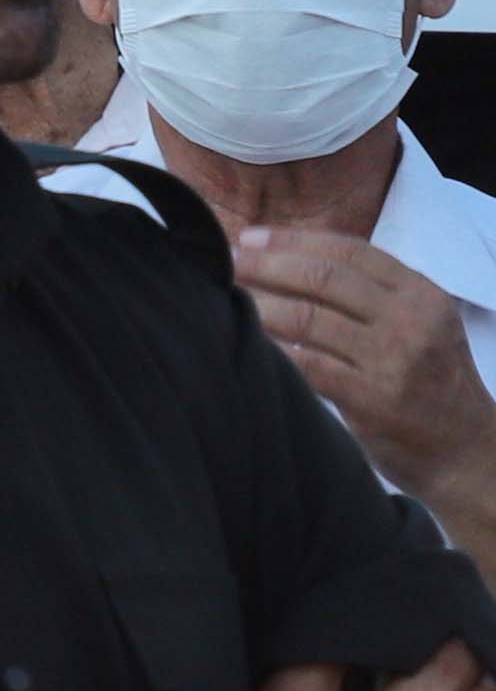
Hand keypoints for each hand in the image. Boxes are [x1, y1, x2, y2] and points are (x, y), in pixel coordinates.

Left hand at [241, 236, 495, 495]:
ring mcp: (394, 360)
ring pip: (307, 317)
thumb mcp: (419, 325)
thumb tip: (286, 258)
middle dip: (266, 264)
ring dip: (257, 304)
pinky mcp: (373, 399)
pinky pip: (306, 365)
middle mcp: (412, 321)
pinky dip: (270, 349)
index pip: (351, 250)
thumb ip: (370, 295)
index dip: (293, 239)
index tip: (250, 238)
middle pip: (323, 276)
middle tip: (226, 261)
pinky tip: (243, 342)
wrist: (467, 452)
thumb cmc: (428, 383)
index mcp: (422, 295)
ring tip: (223, 297)